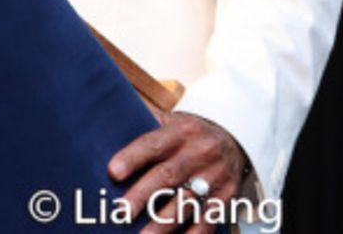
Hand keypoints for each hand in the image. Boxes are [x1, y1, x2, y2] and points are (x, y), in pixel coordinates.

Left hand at [108, 111, 247, 232]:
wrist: (235, 139)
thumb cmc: (190, 135)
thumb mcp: (172, 120)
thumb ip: (144, 121)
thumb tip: (108, 121)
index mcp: (182, 131)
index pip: (154, 144)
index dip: (133, 158)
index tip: (113, 172)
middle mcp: (201, 151)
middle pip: (169, 175)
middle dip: (144, 194)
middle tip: (123, 212)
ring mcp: (216, 175)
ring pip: (187, 202)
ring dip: (164, 222)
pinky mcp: (226, 196)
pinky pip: (209, 219)